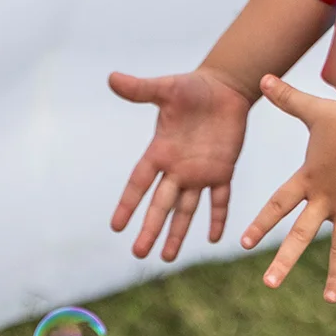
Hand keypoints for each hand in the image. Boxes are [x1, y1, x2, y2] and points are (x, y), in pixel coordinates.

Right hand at [108, 69, 251, 260]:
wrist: (223, 88)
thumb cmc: (192, 87)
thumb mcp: (166, 89)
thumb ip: (141, 89)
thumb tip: (112, 78)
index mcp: (160, 151)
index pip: (139, 183)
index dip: (128, 204)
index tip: (116, 226)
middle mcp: (177, 168)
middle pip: (161, 204)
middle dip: (151, 228)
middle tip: (139, 253)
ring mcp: (199, 172)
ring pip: (186, 209)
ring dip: (178, 232)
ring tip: (167, 258)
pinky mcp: (222, 170)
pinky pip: (220, 199)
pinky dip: (218, 217)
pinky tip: (214, 239)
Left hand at [240, 74, 335, 302]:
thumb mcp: (313, 110)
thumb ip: (287, 98)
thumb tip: (262, 76)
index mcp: (308, 179)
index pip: (278, 204)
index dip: (261, 223)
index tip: (244, 243)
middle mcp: (325, 198)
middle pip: (302, 234)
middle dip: (285, 259)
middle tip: (268, 284)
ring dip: (335, 273)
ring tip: (329, 299)